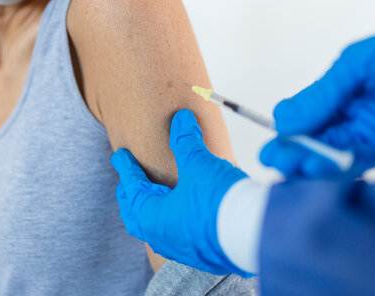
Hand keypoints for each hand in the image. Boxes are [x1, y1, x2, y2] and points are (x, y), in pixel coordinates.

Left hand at [111, 109, 249, 275]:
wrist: (254, 234)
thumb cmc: (219, 202)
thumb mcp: (199, 164)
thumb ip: (186, 141)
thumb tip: (181, 119)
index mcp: (153, 216)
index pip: (132, 187)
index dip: (126, 168)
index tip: (120, 156)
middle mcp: (162, 237)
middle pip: (136, 216)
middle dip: (130, 197)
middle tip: (127, 182)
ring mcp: (181, 249)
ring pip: (155, 230)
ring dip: (149, 212)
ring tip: (151, 198)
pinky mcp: (201, 254)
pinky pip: (176, 237)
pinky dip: (170, 222)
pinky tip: (181, 215)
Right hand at [261, 17, 374, 177]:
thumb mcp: (360, 63)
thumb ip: (322, 93)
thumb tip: (282, 117)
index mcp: (338, 93)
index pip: (304, 116)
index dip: (286, 131)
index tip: (273, 141)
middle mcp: (349, 117)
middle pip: (313, 140)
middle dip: (291, 151)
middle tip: (273, 160)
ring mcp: (369, 136)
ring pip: (331, 155)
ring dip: (310, 163)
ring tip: (291, 168)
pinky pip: (358, 164)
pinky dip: (338, 169)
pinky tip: (319, 169)